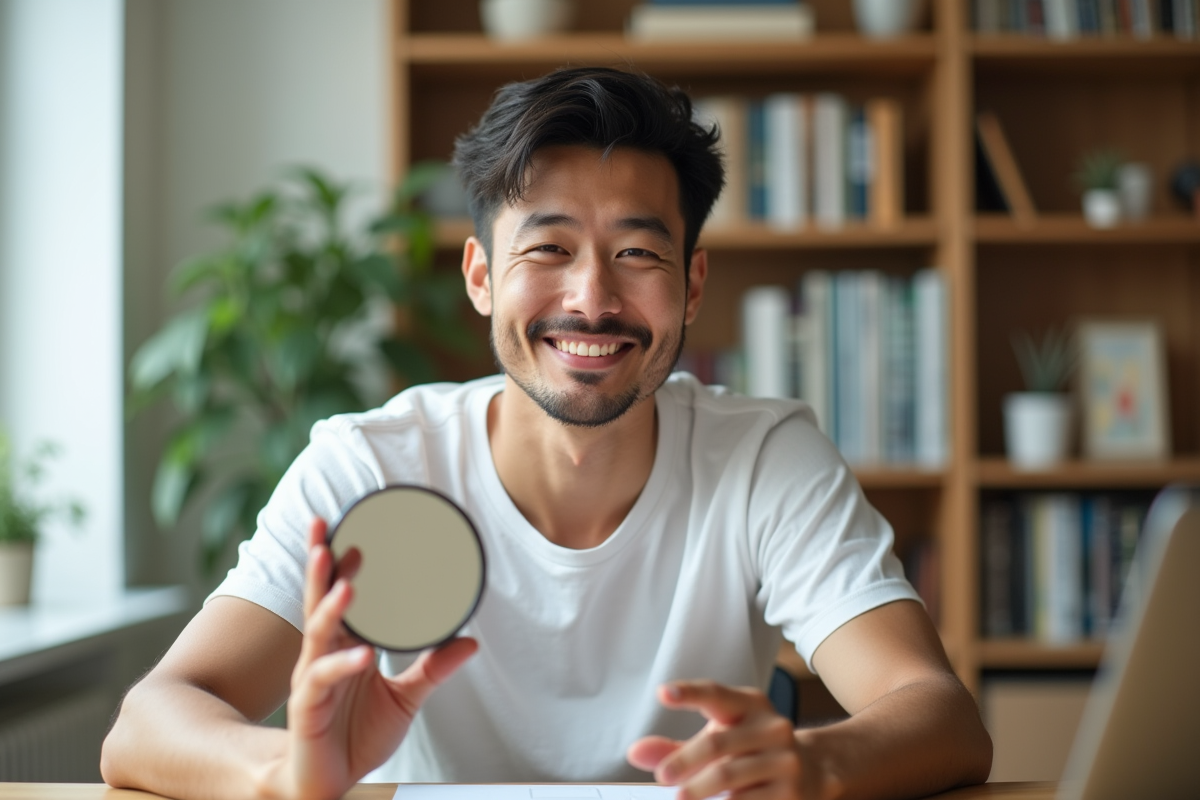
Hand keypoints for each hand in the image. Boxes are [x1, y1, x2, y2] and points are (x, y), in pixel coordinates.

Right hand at [276, 517, 477, 799]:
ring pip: (316, 633)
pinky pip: (323, 679)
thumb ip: (431, 668)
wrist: (327, 783)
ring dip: (330, 606)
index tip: (346, 532)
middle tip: (324, 533)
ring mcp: (311, 679)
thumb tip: (469, 641)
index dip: (338, 565)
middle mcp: (322, 656)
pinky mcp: (307, 708)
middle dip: (319, 567)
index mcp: (343, 647)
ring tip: (347, 583)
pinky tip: (362, 654)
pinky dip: (344, 664)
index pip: (337, 597)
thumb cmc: (356, 736)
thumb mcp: (404, 698)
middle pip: (317, 602)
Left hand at [627, 681, 821, 799]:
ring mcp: (784, 760)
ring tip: (681, 798)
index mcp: (750, 705)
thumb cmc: (751, 750)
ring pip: (731, 776)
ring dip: (700, 789)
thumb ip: (675, 746)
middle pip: (718, 742)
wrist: (812, 769)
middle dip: (685, 761)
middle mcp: (771, 727)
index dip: (690, 692)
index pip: (716, 694)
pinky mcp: (791, 792)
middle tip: (663, 776)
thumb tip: (635, 752)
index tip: (663, 693)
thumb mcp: (720, 739)